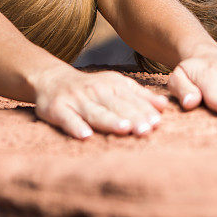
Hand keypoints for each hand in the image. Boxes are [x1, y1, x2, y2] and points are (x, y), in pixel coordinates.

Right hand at [34, 67, 168, 139]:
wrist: (51, 79)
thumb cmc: (90, 88)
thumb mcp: (116, 85)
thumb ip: (140, 95)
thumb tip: (164, 106)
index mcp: (112, 84)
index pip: (131, 98)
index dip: (144, 110)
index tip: (157, 122)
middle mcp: (95, 90)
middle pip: (116, 105)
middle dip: (132, 117)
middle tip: (146, 129)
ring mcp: (76, 99)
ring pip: (95, 112)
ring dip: (110, 120)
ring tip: (123, 129)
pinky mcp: (56, 108)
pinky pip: (67, 118)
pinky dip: (75, 126)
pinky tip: (85, 136)